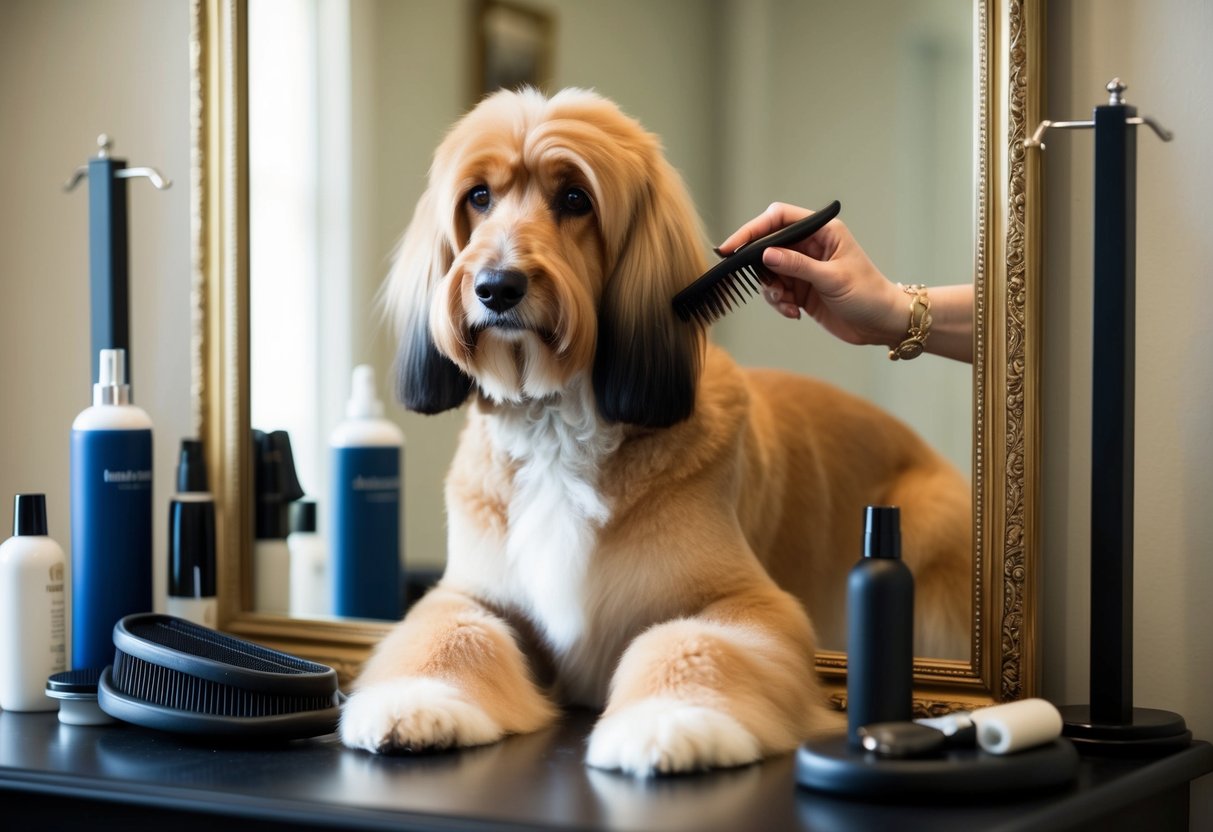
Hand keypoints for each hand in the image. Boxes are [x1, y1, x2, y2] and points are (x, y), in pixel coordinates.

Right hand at [718, 202, 903, 347]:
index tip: (731, 248)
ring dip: (772, 291)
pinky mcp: (801, 289)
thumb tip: (765, 254)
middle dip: (761, 269)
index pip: (779, 219)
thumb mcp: (832, 279)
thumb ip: (797, 266)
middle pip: (768, 247)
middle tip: (768, 287)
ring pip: (769, 273)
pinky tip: (794, 313)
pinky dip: (779, 304)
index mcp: (822, 232)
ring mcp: (804, 268)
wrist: (882, 324)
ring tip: (787, 305)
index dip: (753, 230)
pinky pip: (777, 292)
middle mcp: (810, 246)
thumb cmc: (868, 295)